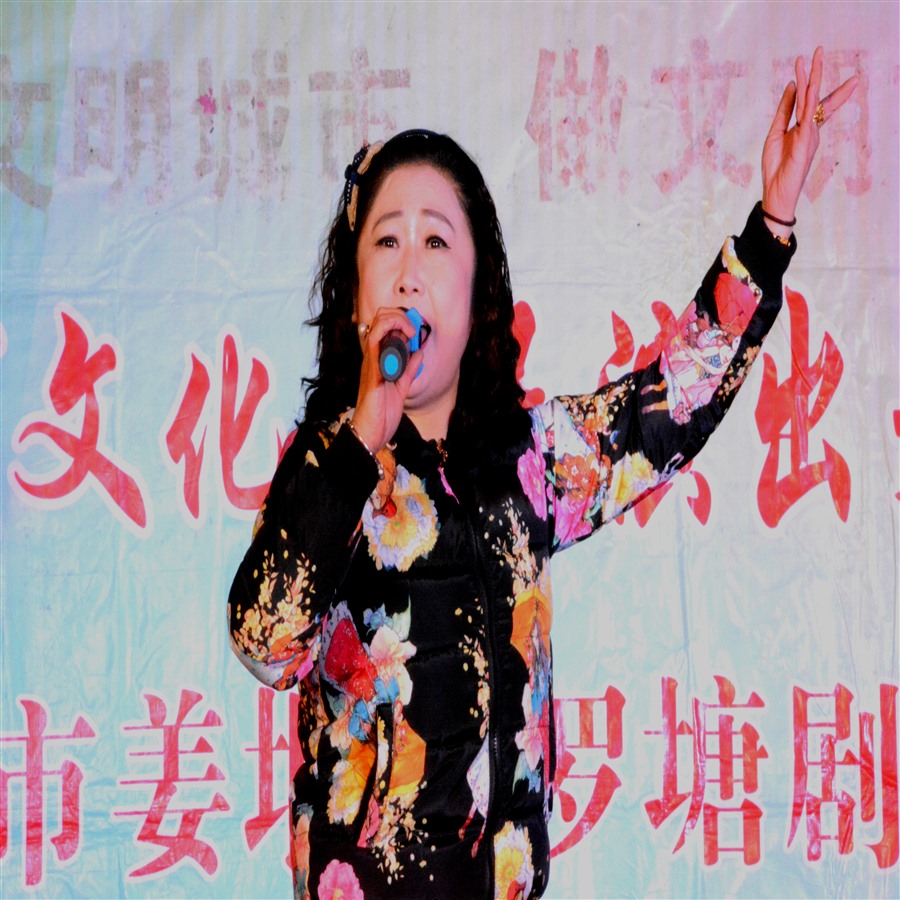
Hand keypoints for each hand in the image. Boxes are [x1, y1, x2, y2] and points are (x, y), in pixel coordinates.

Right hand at [350, 308, 422, 452]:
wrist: (371, 432)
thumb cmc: (381, 414)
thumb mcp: (401, 388)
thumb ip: (409, 370)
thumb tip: (418, 353)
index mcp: (378, 359)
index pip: (383, 326)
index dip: (400, 320)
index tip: (415, 331)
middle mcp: (373, 356)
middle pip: (379, 318)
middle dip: (399, 314)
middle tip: (414, 328)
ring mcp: (371, 361)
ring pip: (377, 324)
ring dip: (397, 320)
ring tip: (411, 331)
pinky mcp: (373, 369)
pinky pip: (377, 342)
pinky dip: (394, 334)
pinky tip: (408, 343)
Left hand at [761, 47, 858, 232]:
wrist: (776, 191)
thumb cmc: (776, 166)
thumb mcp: (775, 132)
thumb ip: (784, 110)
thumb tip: (792, 86)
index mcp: (804, 127)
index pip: (813, 100)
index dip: (812, 80)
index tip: (813, 60)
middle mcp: (810, 128)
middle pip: (816, 95)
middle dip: (817, 72)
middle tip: (819, 49)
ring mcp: (809, 135)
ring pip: (812, 102)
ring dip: (811, 79)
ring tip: (812, 58)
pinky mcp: (805, 143)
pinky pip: (807, 119)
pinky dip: (807, 103)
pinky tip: (807, 89)